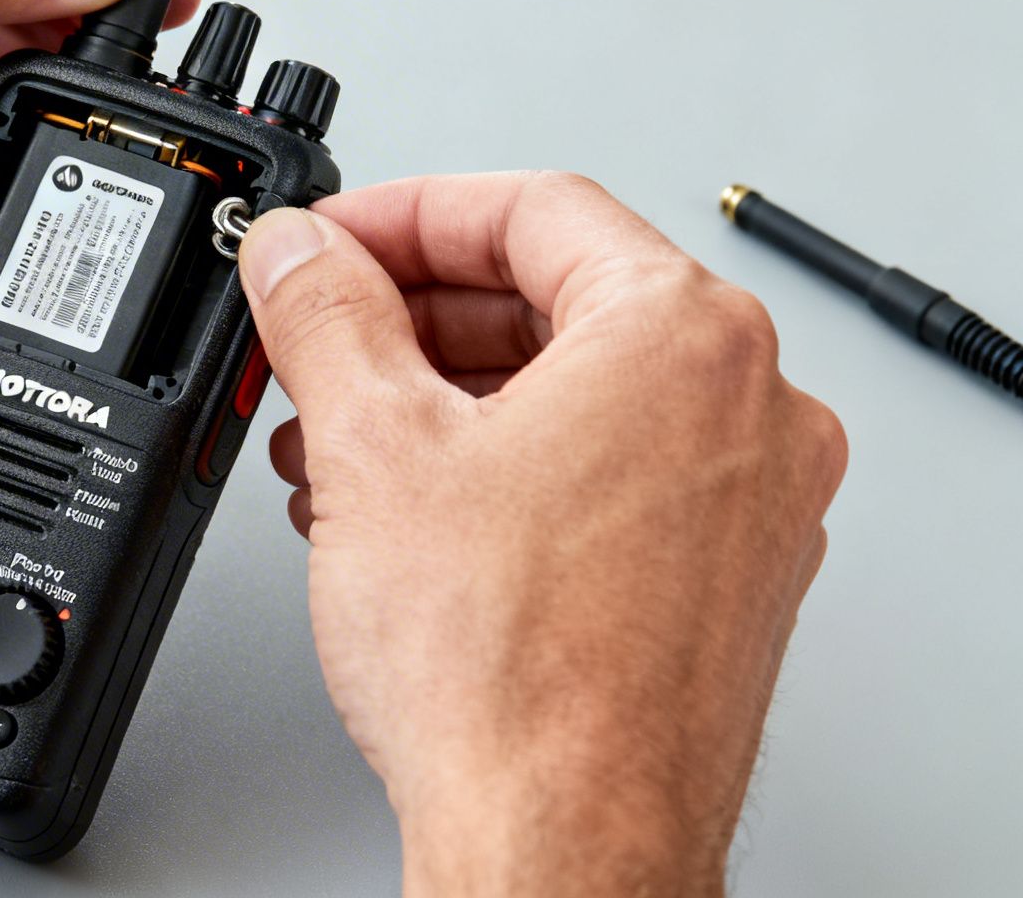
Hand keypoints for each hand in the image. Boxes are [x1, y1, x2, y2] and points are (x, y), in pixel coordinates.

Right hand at [237, 173, 846, 894]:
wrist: (561, 847)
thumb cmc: (509, 675)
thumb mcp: (374, 447)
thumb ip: (324, 315)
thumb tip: (295, 253)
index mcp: (686, 339)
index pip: (533, 209)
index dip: (402, 213)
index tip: (329, 242)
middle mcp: (747, 409)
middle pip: (555, 301)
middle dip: (411, 320)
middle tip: (318, 337)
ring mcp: (744, 502)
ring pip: (574, 395)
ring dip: (442, 402)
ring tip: (336, 441)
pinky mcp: (718, 580)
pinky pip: (601, 476)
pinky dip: (499, 471)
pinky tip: (403, 513)